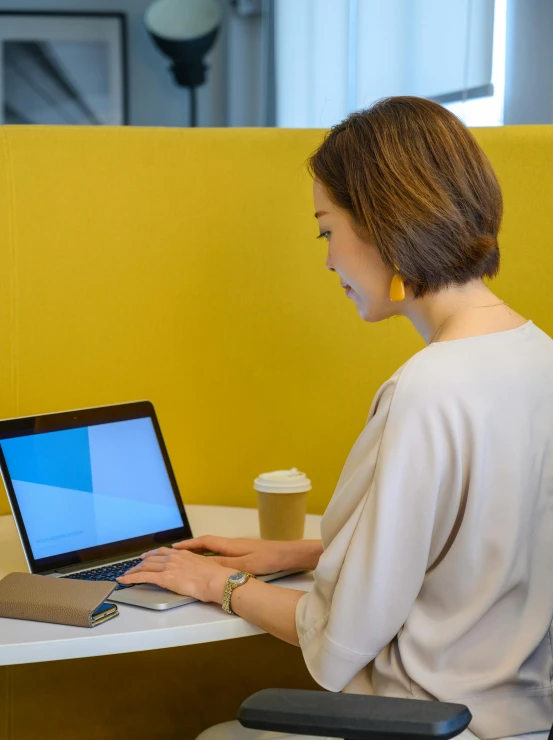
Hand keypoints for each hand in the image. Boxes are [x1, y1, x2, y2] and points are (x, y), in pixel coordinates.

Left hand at [116, 547, 236, 602]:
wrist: (217, 580)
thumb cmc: (216, 576)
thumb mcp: (206, 566)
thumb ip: (196, 567)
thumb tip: (196, 573)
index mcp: (184, 554)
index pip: (164, 552)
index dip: (153, 554)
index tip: (147, 556)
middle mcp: (174, 557)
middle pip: (152, 558)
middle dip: (141, 563)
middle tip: (134, 567)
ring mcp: (169, 567)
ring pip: (145, 566)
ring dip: (134, 570)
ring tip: (127, 575)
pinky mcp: (165, 578)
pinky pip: (143, 576)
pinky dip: (131, 578)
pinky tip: (124, 580)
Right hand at [171, 534, 294, 574]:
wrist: (288, 555)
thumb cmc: (268, 559)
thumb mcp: (244, 565)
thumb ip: (223, 564)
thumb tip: (202, 563)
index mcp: (230, 545)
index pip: (204, 541)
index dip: (189, 544)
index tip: (175, 547)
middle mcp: (232, 543)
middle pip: (207, 542)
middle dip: (192, 546)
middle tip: (177, 552)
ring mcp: (239, 547)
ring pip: (215, 547)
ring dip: (201, 550)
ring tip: (189, 558)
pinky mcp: (246, 552)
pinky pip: (222, 551)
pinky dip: (212, 555)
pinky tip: (213, 563)